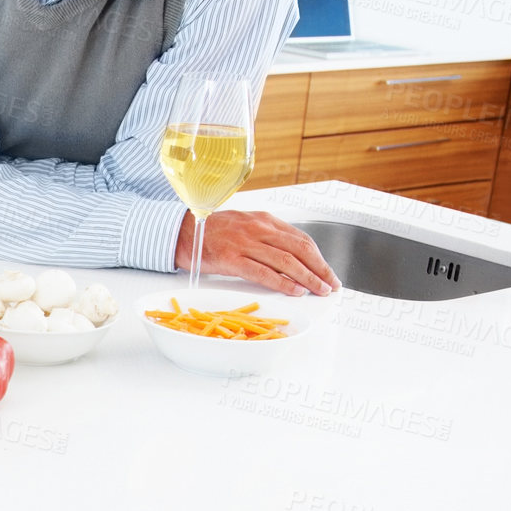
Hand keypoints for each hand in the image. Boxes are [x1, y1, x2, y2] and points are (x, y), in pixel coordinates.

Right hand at [175, 209, 339, 296]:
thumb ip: (266, 236)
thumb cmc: (210, 231)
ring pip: (286, 262)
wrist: (179, 232)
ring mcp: (244, 243)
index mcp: (263, 220)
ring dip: (308, 279)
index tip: (327, 271)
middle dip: (320, 269)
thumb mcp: (243, 224)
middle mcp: (257, 229)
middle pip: (299, 250)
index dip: (319, 257)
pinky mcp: (231, 259)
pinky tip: (295, 291)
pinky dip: (283, 283)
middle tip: (331, 284)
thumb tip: (290, 255)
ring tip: (319, 291)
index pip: (301, 238)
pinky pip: (264, 273)